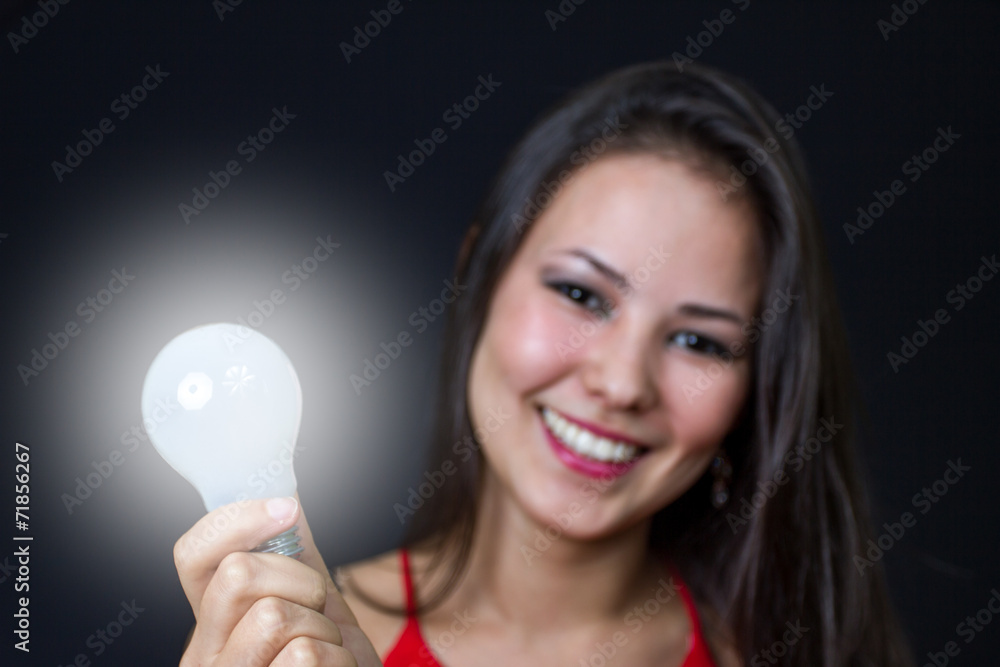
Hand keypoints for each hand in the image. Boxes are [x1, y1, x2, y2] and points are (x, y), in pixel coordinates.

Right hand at [173, 495, 382, 665]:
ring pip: (273, 617)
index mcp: (210, 620)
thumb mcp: (307, 593)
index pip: (191, 555)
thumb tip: (283, 491)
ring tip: (323, 647)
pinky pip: (305, 656)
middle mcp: (204, 653)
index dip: (236, 521)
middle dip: (300, 580)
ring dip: (322, 627)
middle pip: (237, 576)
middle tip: (317, 609)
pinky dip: (338, 659)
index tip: (287, 511)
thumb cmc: (325, 651)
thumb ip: (290, 548)